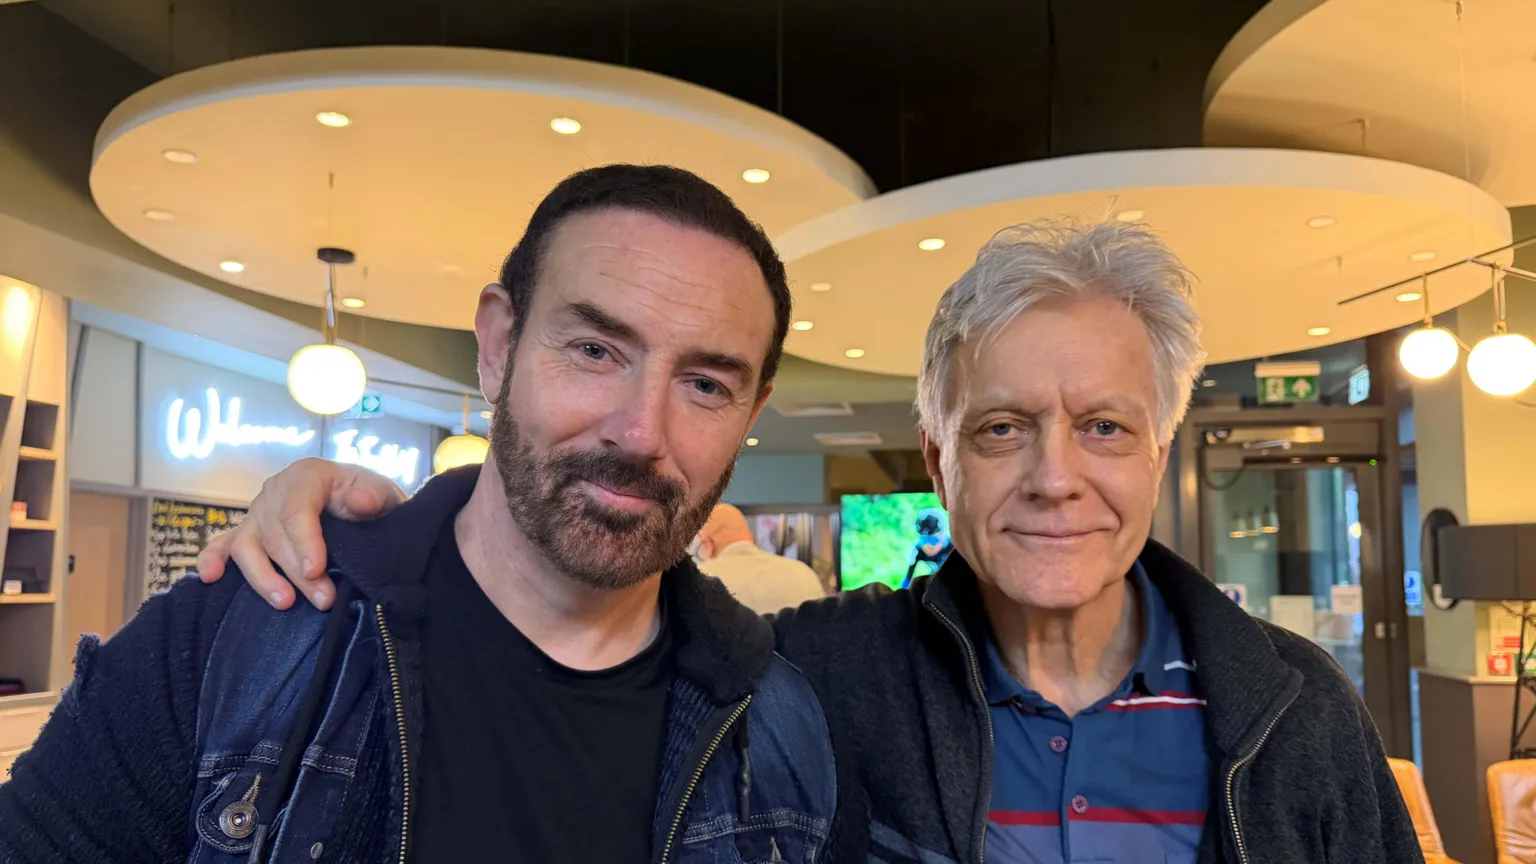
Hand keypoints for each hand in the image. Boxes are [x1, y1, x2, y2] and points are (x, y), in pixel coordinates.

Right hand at [196, 458, 405, 609]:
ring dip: (262, 577)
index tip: (316, 570)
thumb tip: (361, 502)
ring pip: (246, 546)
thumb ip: (374, 497)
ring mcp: (256, 514)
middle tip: (324, 599)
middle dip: (296, 571)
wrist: (361, 505)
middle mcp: (275, 492)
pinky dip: (212, 560)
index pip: (297, 509)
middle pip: (275, 535)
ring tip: (284, 603)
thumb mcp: (382, 493)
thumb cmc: (369, 499)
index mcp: (306, 476)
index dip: (304, 541)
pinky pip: (222, 545)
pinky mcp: (247, 533)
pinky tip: (210, 578)